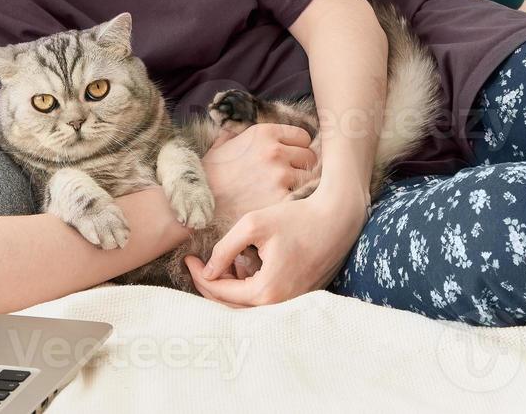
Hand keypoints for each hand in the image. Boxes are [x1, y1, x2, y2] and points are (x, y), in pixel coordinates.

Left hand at [183, 185, 369, 306]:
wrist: (337, 219)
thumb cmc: (296, 218)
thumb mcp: (253, 225)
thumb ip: (225, 248)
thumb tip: (208, 271)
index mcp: (266, 292)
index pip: (221, 292)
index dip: (201, 275)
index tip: (188, 258)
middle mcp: (279, 306)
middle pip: (232, 305)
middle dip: (211, 284)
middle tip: (198, 263)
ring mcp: (291, 304)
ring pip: (248, 305)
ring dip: (230, 287)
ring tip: (221, 261)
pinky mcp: (299, 297)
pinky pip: (265, 300)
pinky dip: (248, 287)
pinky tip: (242, 265)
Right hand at [200, 122, 318, 224]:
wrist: (199, 201)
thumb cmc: (211, 173)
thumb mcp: (224, 142)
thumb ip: (242, 131)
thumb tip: (245, 123)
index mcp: (265, 133)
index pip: (303, 136)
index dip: (297, 147)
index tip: (289, 158)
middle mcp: (275, 151)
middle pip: (309, 156)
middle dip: (301, 166)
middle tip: (289, 177)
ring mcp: (280, 176)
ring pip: (310, 177)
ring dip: (300, 184)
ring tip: (287, 191)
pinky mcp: (281, 199)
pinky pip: (302, 197)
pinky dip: (296, 202)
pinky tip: (286, 206)